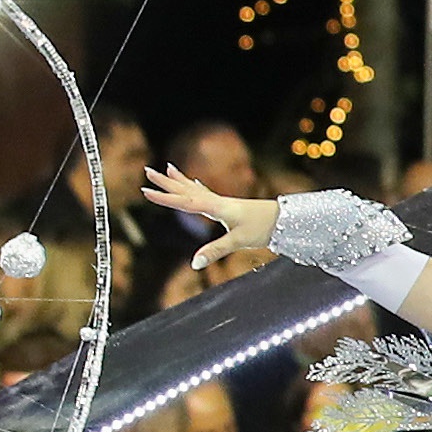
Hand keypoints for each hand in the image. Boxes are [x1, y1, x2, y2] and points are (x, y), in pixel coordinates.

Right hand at [144, 166, 275, 252]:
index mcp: (216, 207)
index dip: (164, 198)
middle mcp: (217, 201)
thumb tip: (194, 263)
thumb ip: (215, 251)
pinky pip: (206, 193)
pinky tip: (193, 182)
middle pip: (185, 190)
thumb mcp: (238, 241)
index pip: (184, 202)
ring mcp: (223, 201)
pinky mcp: (229, 205)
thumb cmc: (263, 229)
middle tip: (146, 170)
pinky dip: (195, 187)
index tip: (145, 191)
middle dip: (165, 182)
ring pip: (194, 189)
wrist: (286, 218)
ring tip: (166, 167)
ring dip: (178, 180)